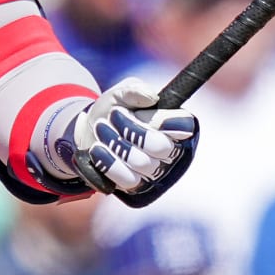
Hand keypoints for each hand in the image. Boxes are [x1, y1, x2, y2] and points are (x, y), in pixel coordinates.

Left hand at [66, 79, 198, 207]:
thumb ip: (135, 89)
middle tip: (114, 115)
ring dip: (115, 141)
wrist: (88, 130)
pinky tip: (98, 148)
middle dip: (132, 129)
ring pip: (141, 162)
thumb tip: (151, 97)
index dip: (166, 120)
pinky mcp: (136, 185)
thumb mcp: (120, 92)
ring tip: (101, 128)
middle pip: (161, 147)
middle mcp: (169, 149)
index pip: (186, 125)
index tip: (144, 110)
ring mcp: (154, 170)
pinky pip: (127, 178)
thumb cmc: (113, 109)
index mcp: (174, 124)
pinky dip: (108, 161)